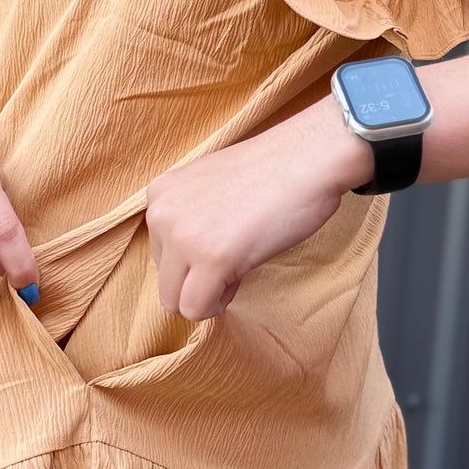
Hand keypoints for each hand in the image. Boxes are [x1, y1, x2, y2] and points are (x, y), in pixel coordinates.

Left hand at [145, 98, 371, 319]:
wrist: (307, 159)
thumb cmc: (272, 173)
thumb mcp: (210, 189)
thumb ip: (190, 219)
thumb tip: (186, 265)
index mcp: (160, 194)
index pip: (161, 254)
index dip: (195, 258)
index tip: (227, 237)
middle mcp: (161, 214)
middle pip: (165, 282)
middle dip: (199, 281)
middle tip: (236, 254)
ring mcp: (183, 237)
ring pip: (176, 301)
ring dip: (209, 295)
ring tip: (239, 263)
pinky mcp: (210, 259)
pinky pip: (196, 309)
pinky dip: (220, 303)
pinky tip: (242, 274)